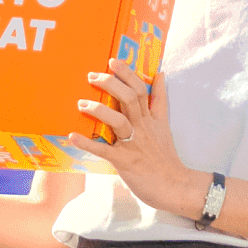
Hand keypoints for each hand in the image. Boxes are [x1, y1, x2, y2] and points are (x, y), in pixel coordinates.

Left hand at [69, 59, 189, 213]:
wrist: (175, 185)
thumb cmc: (165, 156)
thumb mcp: (164, 124)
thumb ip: (159, 100)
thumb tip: (160, 74)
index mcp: (150, 118)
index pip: (141, 89)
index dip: (127, 74)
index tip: (113, 61)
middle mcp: (142, 128)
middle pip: (129, 99)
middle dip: (111, 84)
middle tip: (92, 76)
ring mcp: (134, 144)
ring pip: (118, 121)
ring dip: (99, 110)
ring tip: (81, 103)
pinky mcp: (125, 162)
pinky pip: (105, 151)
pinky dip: (88, 143)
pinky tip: (72, 136)